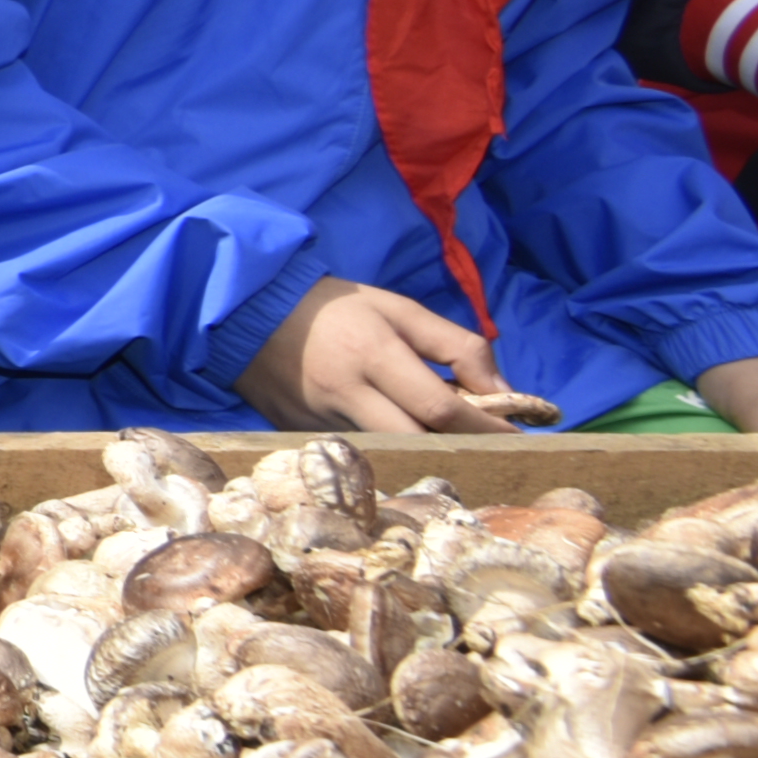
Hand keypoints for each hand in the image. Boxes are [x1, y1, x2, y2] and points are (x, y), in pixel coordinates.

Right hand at [245, 275, 549, 437]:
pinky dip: (383, 449)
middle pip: (416, 441)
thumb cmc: (333, 305)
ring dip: (422, 450)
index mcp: (373, 353)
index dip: (484, 426)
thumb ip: (456, 345)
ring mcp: (317, 419)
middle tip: (487, 448)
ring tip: (444, 443)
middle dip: (458, 447)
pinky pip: (354, 450)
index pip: (440, 407)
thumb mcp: (398, 308)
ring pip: (386, 452)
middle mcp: (344, 392)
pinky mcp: (298, 433)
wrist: (243, 308)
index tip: (515, 435)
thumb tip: (503, 392)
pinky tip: (394, 437)